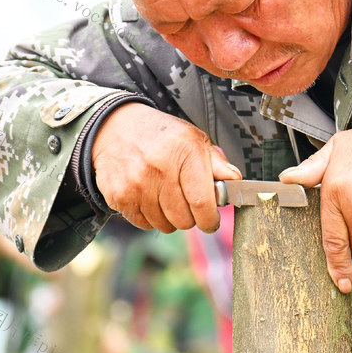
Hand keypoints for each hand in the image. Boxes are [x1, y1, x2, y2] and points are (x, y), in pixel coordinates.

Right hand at [91, 102, 240, 232]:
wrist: (115, 127)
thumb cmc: (161, 136)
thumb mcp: (194, 139)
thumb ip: (217, 163)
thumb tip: (236, 182)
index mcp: (185, 152)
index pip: (202, 202)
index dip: (210, 220)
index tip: (212, 221)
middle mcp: (160, 169)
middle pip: (184, 219)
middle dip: (191, 218)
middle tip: (187, 204)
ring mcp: (137, 184)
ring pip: (164, 225)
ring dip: (170, 218)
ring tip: (167, 197)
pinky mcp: (119, 196)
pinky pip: (143, 224)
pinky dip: (150, 217)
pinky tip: (150, 197)